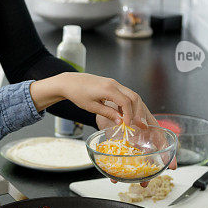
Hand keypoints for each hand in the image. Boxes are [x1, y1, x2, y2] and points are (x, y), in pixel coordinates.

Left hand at [31, 72, 156, 126]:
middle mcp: (113, 84)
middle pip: (134, 96)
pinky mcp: (111, 84)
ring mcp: (113, 83)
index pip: (126, 102)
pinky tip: (123, 113)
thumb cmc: (77, 94)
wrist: (69, 82)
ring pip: (131, 94)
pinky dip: (127, 103)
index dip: (130, 115)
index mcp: (108, 89)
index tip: (128, 125)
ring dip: (134, 107)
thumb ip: (108, 113)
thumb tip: (121, 122)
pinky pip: (124, 93)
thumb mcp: (92, 107)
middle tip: (138, 124)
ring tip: (132, 120)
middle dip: (138, 111)